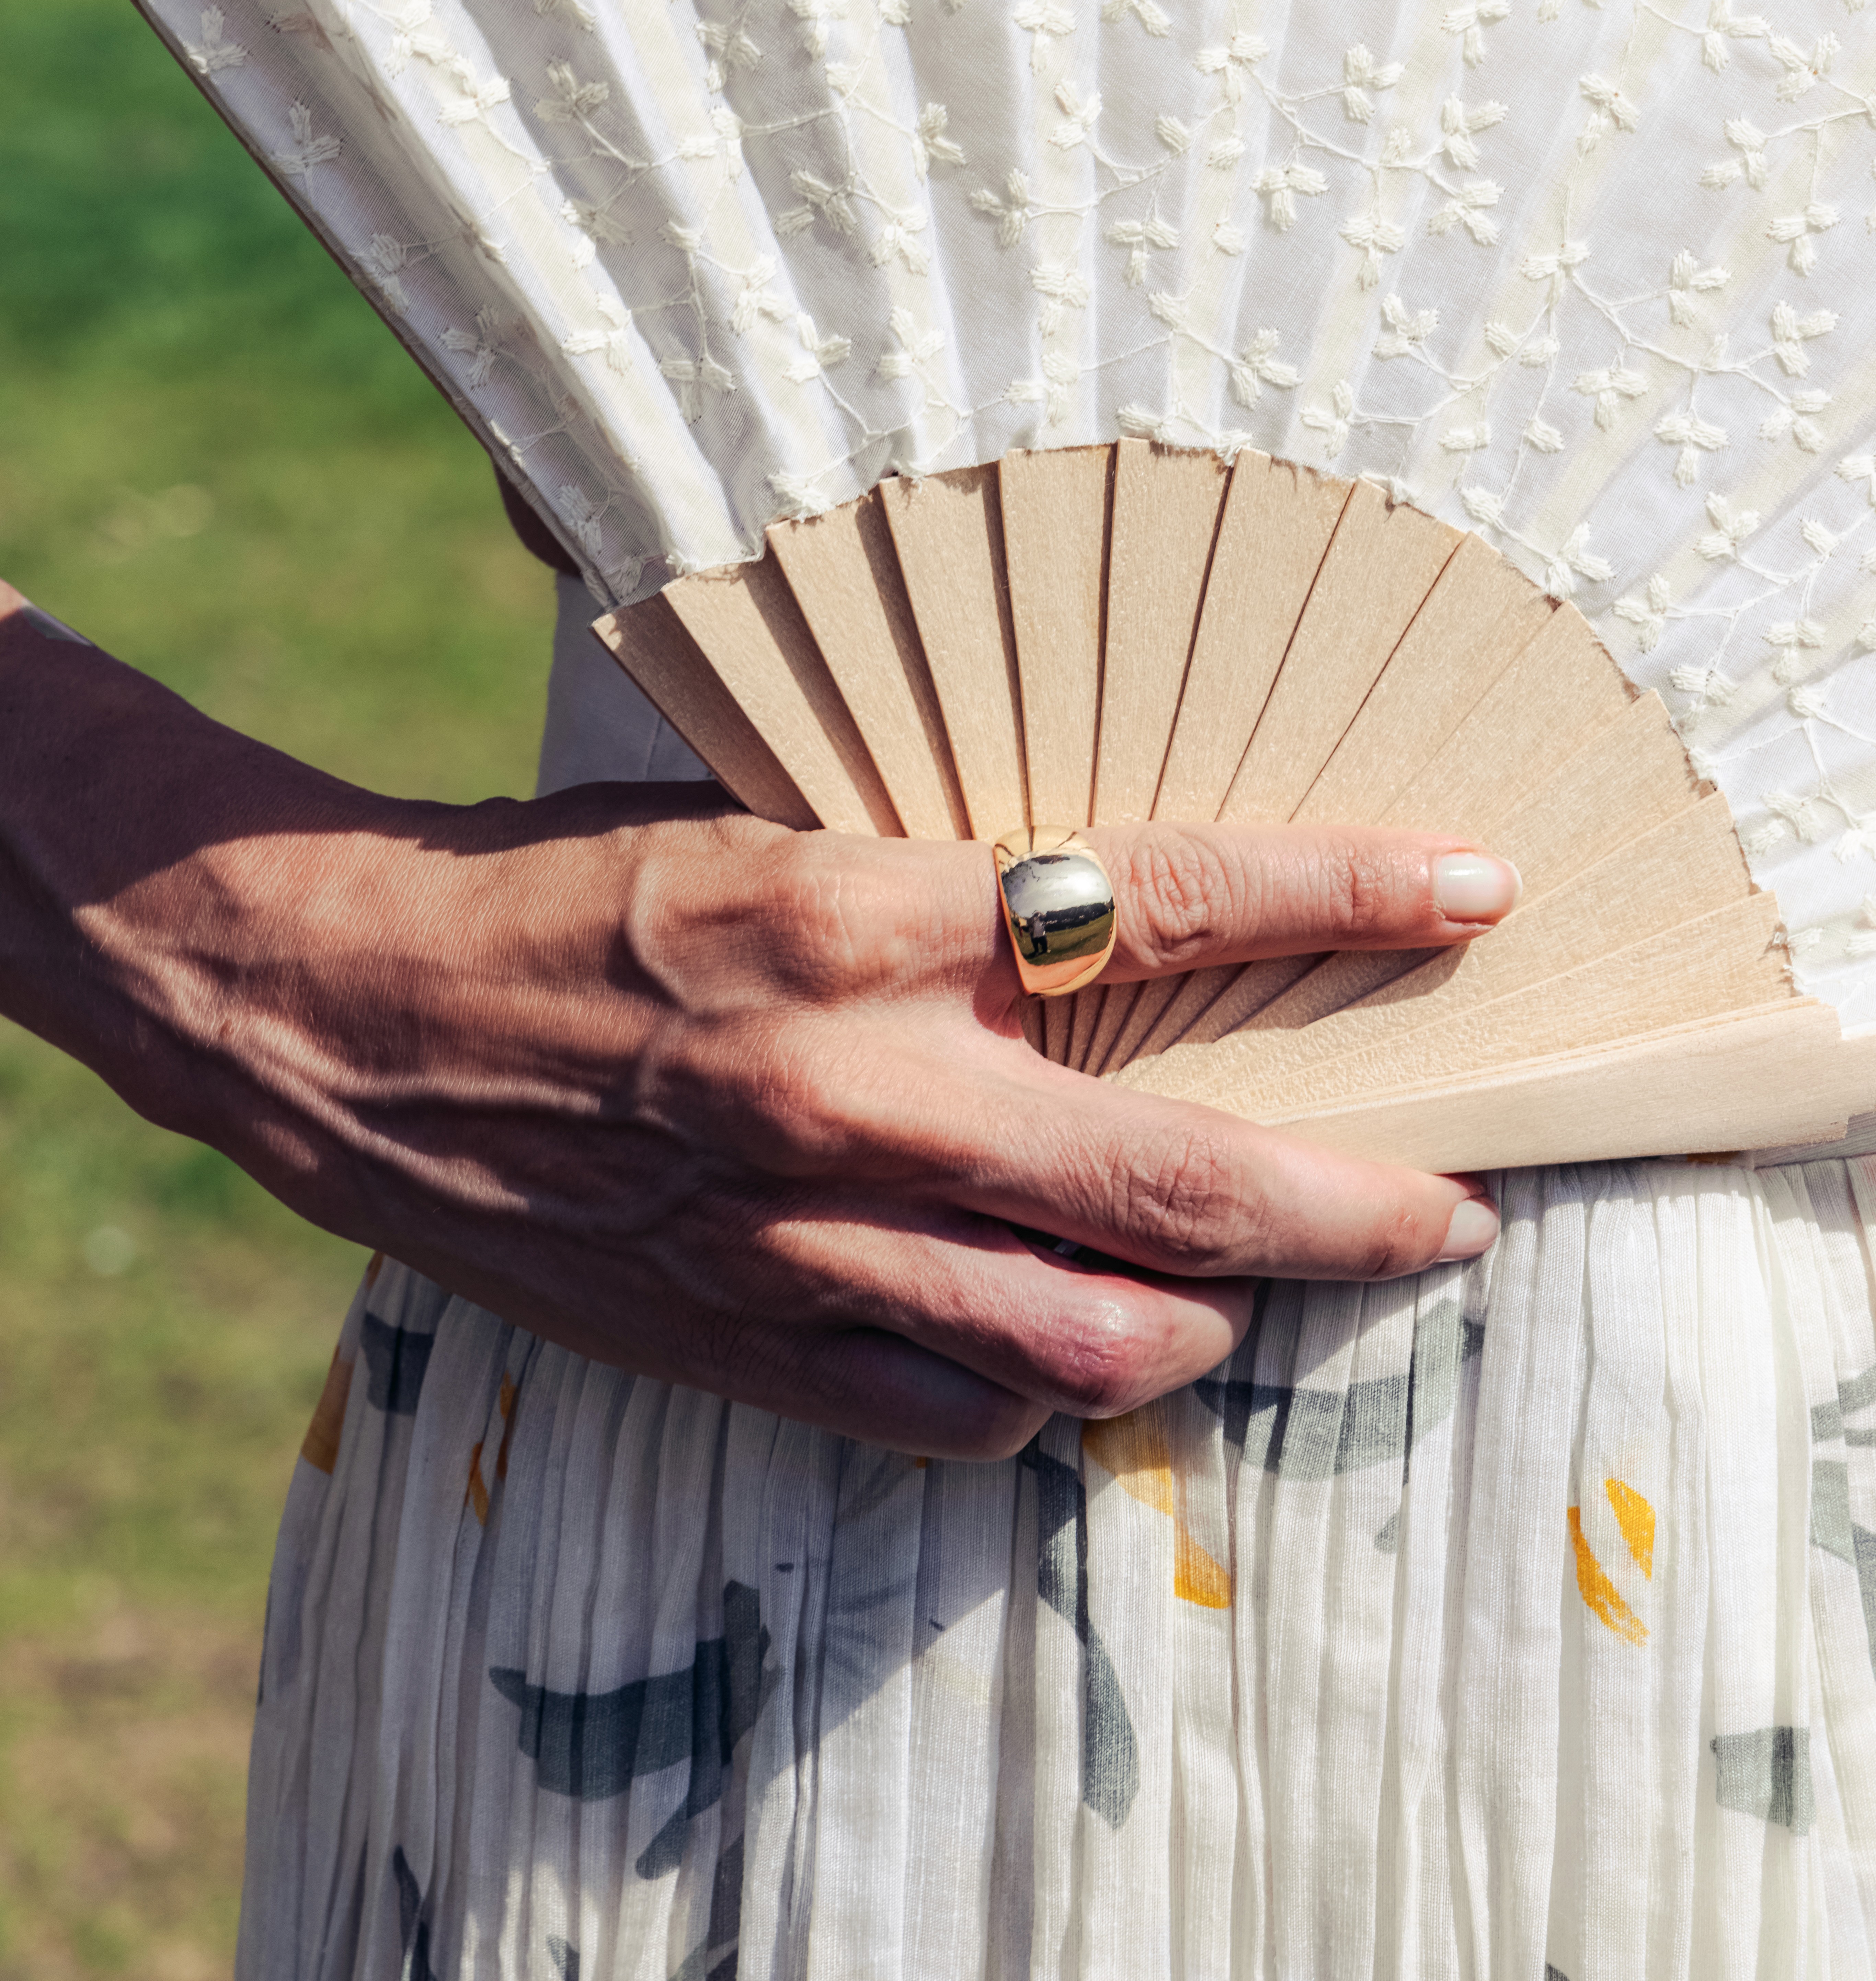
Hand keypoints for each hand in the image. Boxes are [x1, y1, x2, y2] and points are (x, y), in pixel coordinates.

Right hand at [1, 595, 1509, 1459]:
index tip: (1465, 890)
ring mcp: (788, 1229)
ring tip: (1258, 1290)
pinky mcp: (726, 1328)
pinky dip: (1039, 1386)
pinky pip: (945, 1406)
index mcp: (850, 917)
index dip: (1334, 891)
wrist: (346, 1004)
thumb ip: (927, 888)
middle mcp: (844, 1085)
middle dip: (1346, 1204)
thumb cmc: (562, 887)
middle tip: (1451, 1213)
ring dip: (1204, 1318)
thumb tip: (1101, 920)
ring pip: (1079, 1330)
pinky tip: (1072, 1347)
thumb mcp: (760, 829)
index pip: (1153, 899)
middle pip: (1166, 1173)